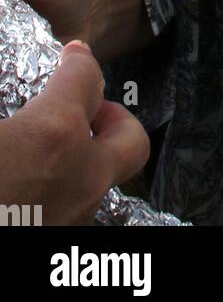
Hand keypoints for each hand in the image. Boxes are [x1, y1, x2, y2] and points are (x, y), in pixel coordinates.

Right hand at [0, 40, 148, 224]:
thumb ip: (6, 95)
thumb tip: (11, 81)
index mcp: (54, 134)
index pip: (87, 77)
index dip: (78, 60)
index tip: (72, 55)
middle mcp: (80, 178)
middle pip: (130, 138)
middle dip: (112, 117)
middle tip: (84, 110)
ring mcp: (75, 219)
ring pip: (104, 180)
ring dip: (86, 159)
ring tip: (48, 151)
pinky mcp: (61, 246)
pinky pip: (77, 210)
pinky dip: (64, 191)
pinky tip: (31, 186)